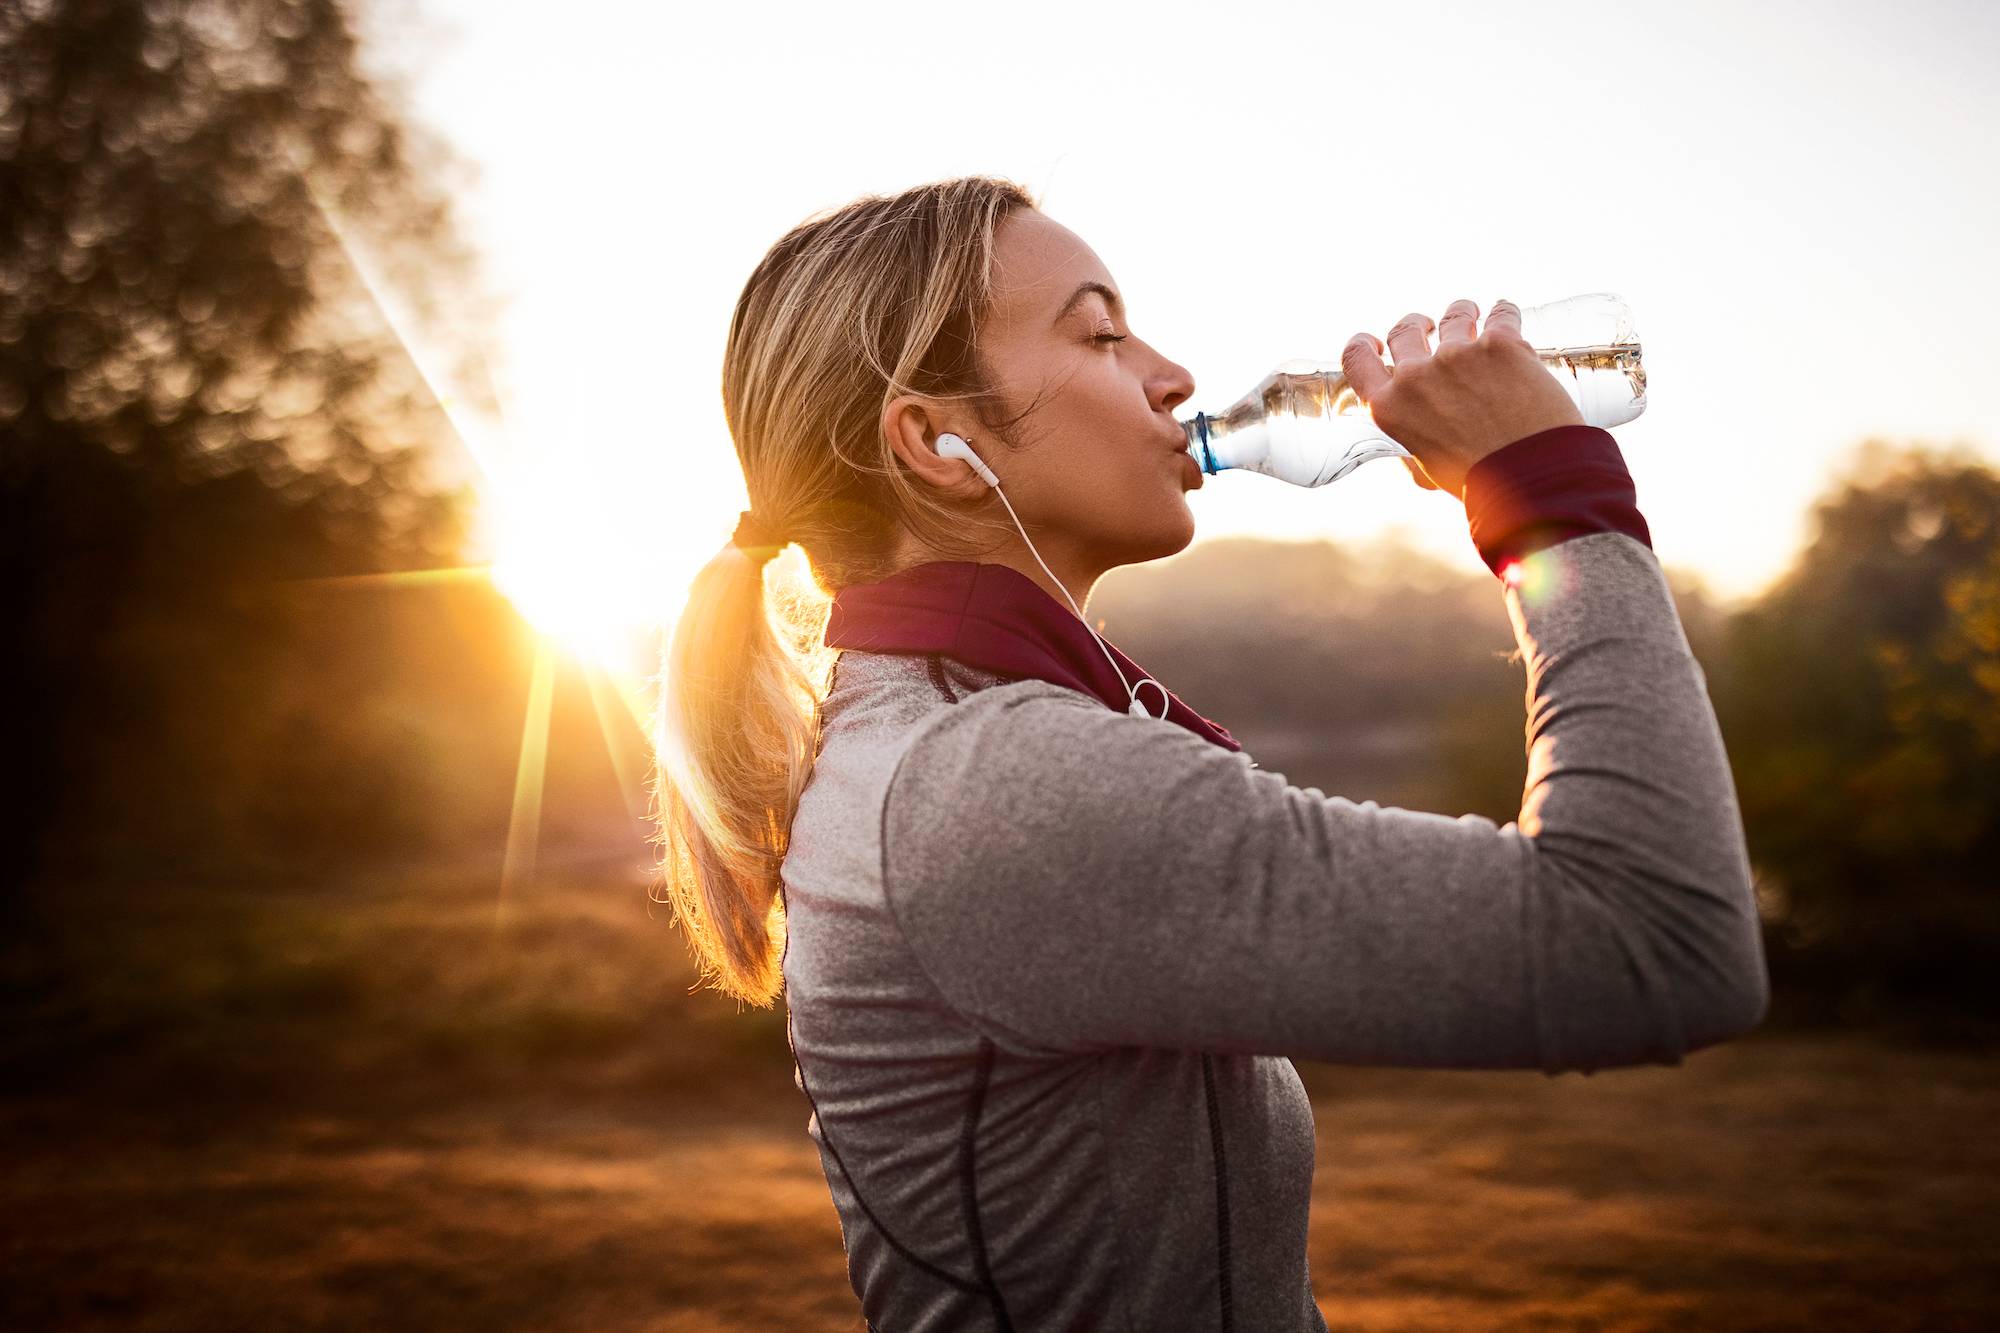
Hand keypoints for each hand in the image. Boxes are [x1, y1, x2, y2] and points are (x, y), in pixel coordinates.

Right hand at [1341, 299, 1582, 497]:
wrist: (1532, 476)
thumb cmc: (1480, 481)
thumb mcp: (1429, 468)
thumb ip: (1413, 445)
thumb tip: (1412, 445)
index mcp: (1391, 408)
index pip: (1358, 359)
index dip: (1364, 345)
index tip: (1375, 341)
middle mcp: (1416, 377)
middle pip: (1404, 330)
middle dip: (1417, 325)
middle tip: (1430, 327)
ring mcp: (1457, 355)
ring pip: (1454, 314)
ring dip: (1461, 314)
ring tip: (1473, 317)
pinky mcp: (1500, 343)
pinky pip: (1500, 313)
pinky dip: (1503, 313)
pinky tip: (1505, 314)